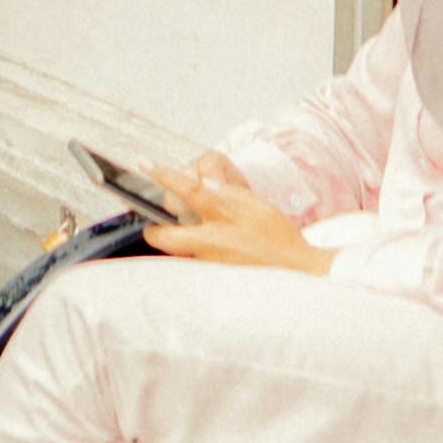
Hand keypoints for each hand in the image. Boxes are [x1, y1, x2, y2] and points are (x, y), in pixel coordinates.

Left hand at [146, 154, 324, 273]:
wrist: (295, 271)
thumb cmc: (279, 239)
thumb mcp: (256, 207)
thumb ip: (228, 193)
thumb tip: (204, 182)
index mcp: (221, 219)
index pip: (188, 191)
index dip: (165, 176)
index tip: (146, 165)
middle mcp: (209, 244)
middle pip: (164, 237)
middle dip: (153, 229)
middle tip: (153, 222)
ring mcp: (209, 263)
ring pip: (177, 251)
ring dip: (174, 240)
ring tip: (180, 231)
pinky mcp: (214, 276)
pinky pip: (193, 262)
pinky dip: (193, 252)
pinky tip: (205, 247)